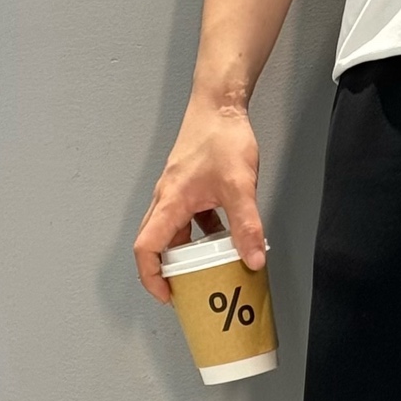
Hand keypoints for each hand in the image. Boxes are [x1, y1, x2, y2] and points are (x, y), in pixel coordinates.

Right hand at [134, 93, 265, 303]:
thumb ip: (247, 226)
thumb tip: (254, 261)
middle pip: (155, 244)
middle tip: (187, 293)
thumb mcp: (239, 186)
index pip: (147, 247)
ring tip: (207, 273)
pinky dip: (201, 236)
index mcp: (171, 202)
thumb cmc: (221, 137)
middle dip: (166, 272)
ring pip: (173, 232)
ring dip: (186, 255)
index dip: (151, 277)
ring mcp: (178, 193)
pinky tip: (225, 241)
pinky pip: (189, 220)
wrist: (219, 104)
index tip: (167, 296)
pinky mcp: (190, 187)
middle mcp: (167, 199)